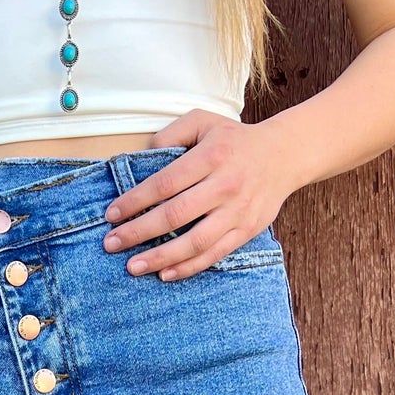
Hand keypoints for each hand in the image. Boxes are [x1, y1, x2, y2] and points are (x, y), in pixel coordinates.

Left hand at [103, 109, 298, 280]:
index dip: (136, 200)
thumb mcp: (204, 122)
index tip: (111, 214)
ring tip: (133, 266)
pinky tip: (165, 273)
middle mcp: (225, 184)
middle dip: (139, 232)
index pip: (165, 183)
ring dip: (161, 257)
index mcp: (212, 156)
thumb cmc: (233, 140)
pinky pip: (214, 255)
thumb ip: (172, 134)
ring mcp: (237, 211)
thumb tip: (143, 157)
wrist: (283, 155)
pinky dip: (188, 267)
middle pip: (176, 215)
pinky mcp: (246, 230)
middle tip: (111, 244)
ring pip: (195, 241)